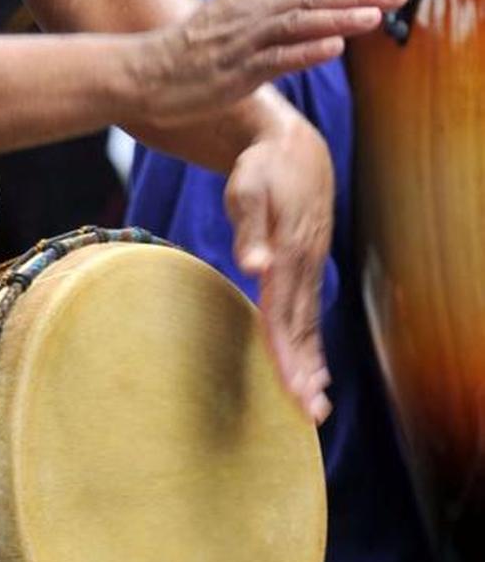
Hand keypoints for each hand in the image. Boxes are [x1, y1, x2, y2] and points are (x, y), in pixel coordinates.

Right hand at [130, 0, 405, 129]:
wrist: (138, 74)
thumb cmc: (184, 50)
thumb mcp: (227, 12)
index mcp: (249, 2)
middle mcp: (247, 17)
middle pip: (309, 0)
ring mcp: (240, 44)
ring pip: (295, 26)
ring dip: (337, 18)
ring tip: (375, 14)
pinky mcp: (232, 73)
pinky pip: (273, 60)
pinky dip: (304, 52)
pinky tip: (333, 46)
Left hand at [224, 114, 332, 422]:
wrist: (292, 146)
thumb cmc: (262, 168)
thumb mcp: (247, 188)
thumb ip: (248, 228)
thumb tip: (254, 266)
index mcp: (289, 252)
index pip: (285, 312)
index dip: (286, 352)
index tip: (292, 388)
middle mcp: (305, 265)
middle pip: (301, 327)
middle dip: (303, 372)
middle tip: (308, 415)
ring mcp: (310, 266)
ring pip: (308, 323)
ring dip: (310, 365)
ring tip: (314, 407)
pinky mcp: (308, 266)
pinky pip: (310, 312)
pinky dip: (312, 343)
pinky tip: (314, 370)